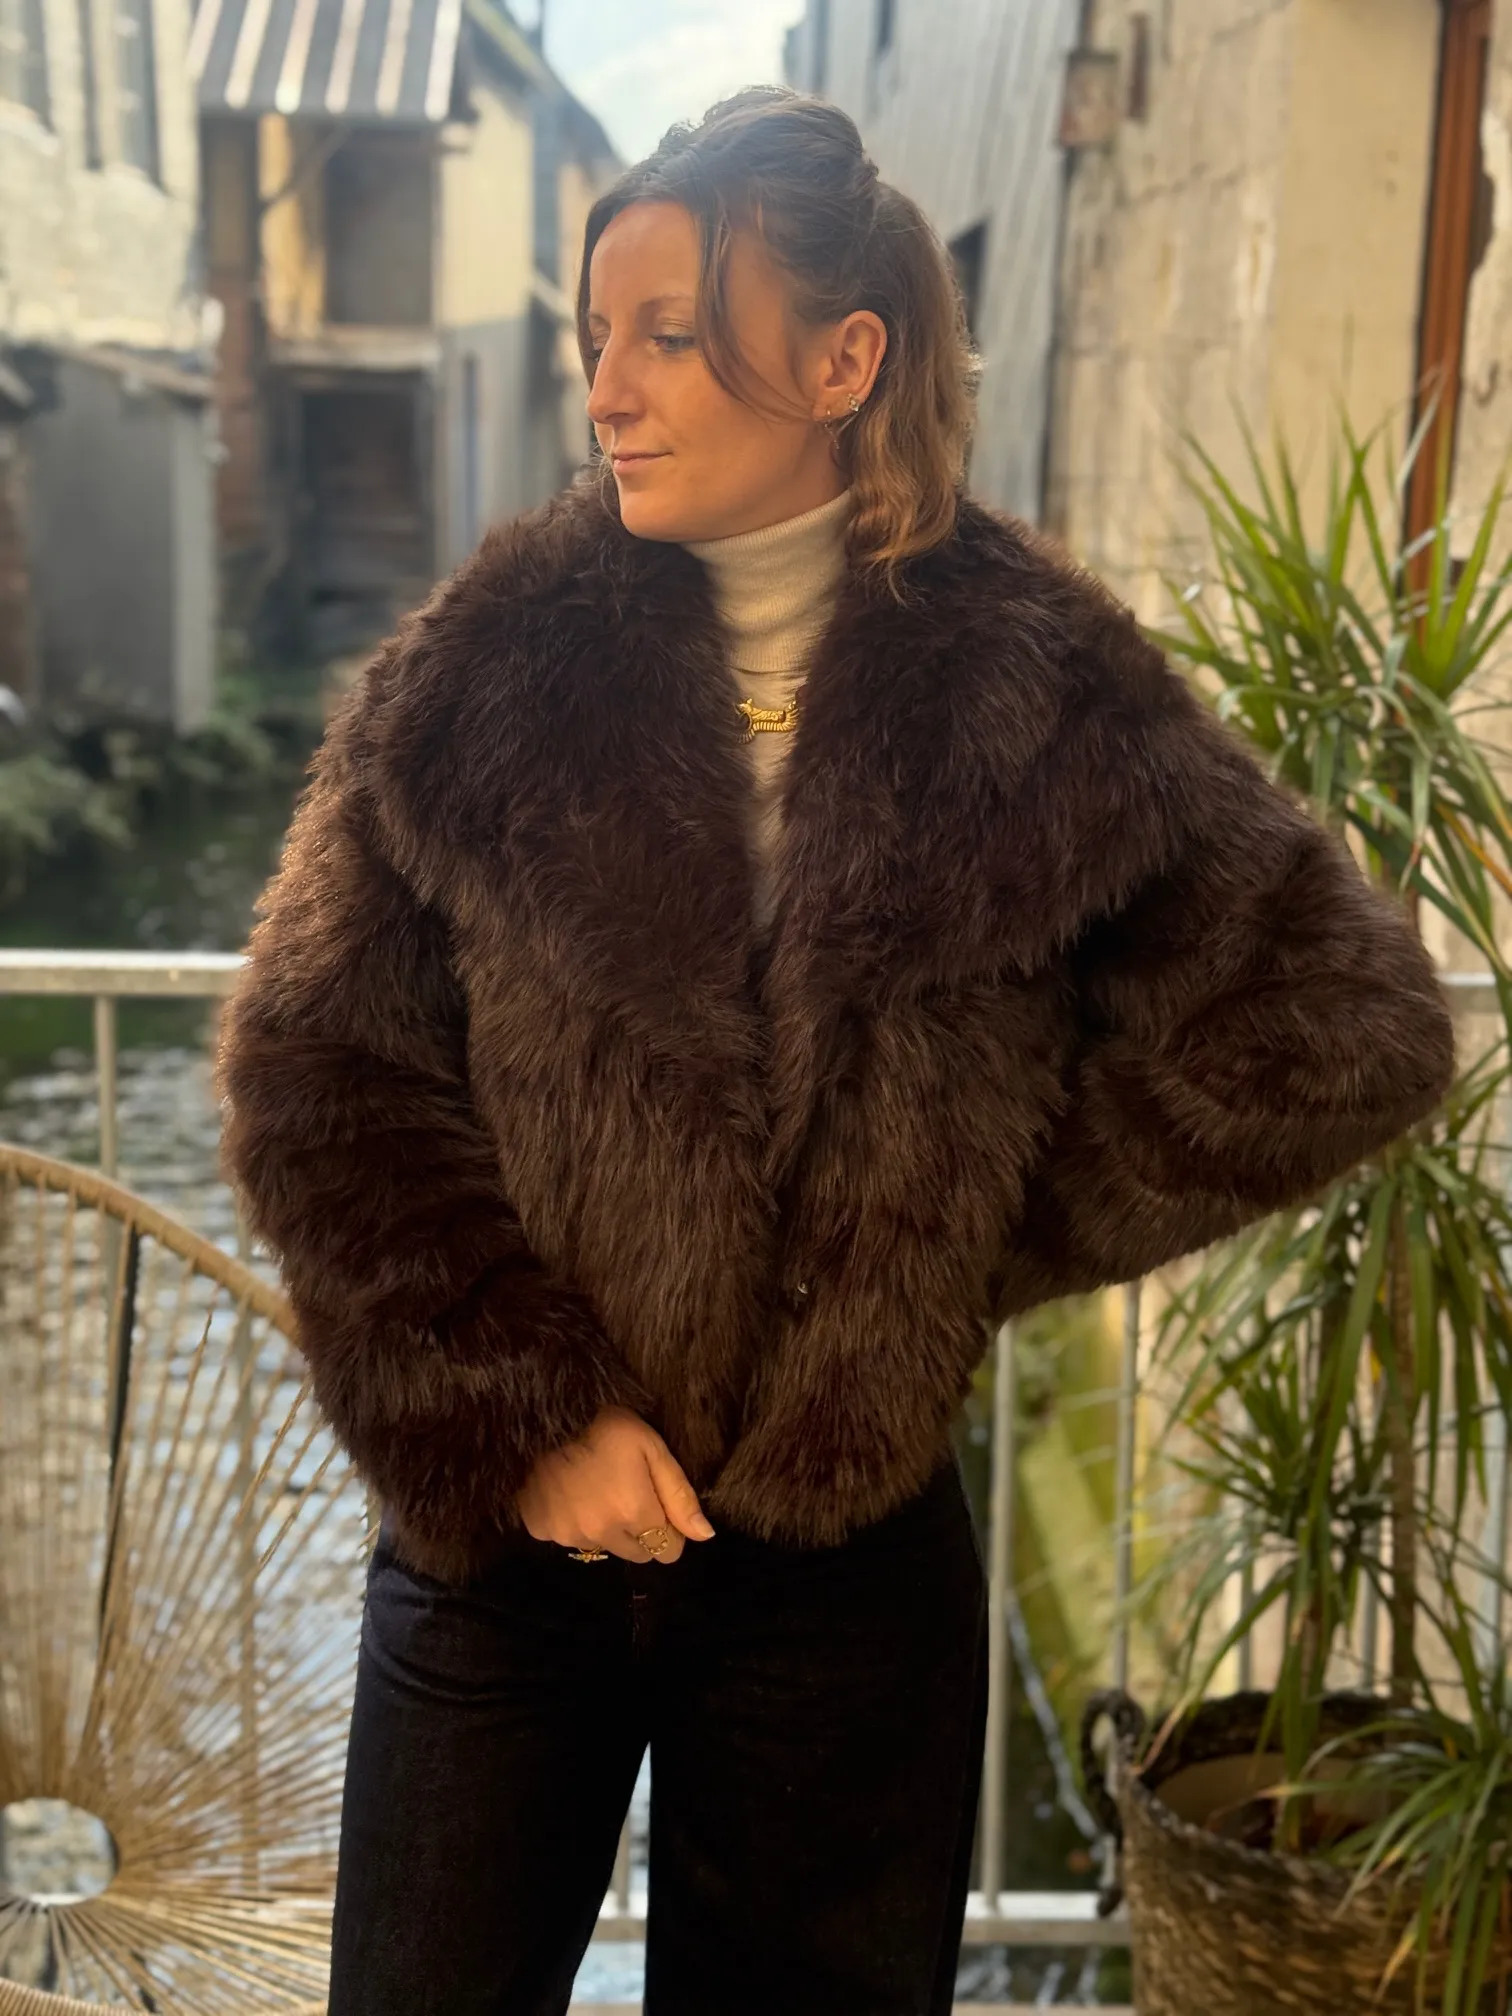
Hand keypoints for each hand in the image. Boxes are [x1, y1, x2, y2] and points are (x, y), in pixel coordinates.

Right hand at [517, 1405, 716, 1563]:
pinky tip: (568, 1491)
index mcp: (634, 1513)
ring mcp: (568, 1534)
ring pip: (602, 1547)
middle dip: (639, 1532)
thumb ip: (680, 1495)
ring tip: (595, 1488)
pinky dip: (572, 1521)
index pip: (667, 1551)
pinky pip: (567, 1538)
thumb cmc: (605, 1424)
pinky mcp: (540, 1530)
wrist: (544, 1412)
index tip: (657, 1503)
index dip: (668, 1529)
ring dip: (605, 1528)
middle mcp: (601, 1533)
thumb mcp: (652, 1448)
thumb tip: (704, 1535)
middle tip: (627, 1493)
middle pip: (637, 1554)